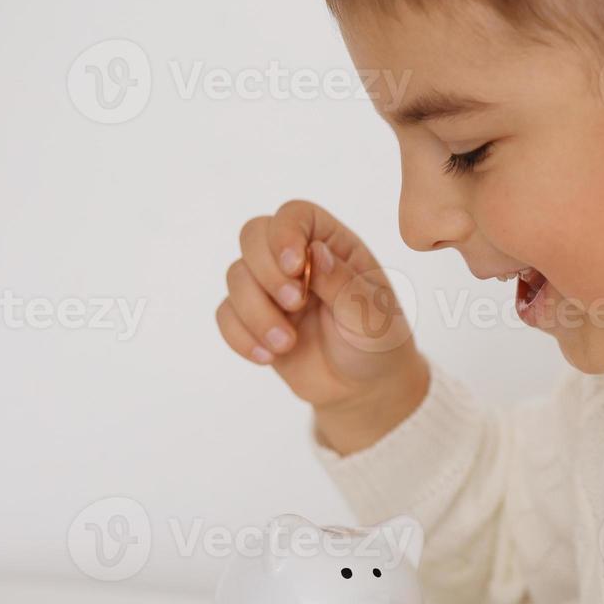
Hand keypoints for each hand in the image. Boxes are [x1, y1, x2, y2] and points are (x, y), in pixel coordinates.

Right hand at [216, 199, 428, 425]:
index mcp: (332, 246)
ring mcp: (271, 288)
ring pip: (236, 276)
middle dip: (266, 272)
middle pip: (253, 236)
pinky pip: (226, 315)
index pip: (296, 215)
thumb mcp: (371, 314)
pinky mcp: (253, 319)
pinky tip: (269, 356)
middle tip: (295, 304)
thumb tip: (316, 252)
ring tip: (287, 343)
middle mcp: (298, 260)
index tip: (296, 266)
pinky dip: (241, 336)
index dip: (285, 233)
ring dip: (256, 312)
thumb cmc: (377, 342)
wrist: (362, 387)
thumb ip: (343, 283)